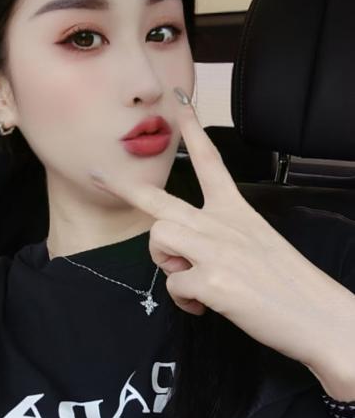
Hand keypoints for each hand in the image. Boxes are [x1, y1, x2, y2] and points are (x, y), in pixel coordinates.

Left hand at [88, 87, 354, 370]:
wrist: (318, 314)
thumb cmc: (289, 283)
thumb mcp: (257, 243)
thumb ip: (220, 239)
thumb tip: (189, 257)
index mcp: (236, 211)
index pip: (210, 162)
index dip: (194, 131)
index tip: (181, 104)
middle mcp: (221, 224)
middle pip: (161, 201)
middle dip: (125, 189)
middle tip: (100, 175)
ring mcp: (215, 250)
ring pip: (159, 238)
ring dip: (167, 264)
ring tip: (194, 280)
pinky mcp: (212, 281)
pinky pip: (174, 285)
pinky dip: (185, 301)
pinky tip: (206, 305)